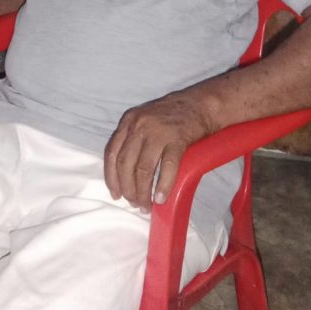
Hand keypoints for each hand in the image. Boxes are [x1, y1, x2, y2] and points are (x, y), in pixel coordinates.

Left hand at [103, 93, 213, 210]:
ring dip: (143, 192)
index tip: (115, 194)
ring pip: (143, 169)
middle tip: (135, 204)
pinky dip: (162, 186)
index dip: (111, 177)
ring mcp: (158, 132)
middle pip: (126, 164)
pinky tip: (161, 198)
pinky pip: (167, 167)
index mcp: (129, 121)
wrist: (199, 104)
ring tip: (146, 206)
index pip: (112, 152)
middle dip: (128, 189)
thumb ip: (132, 138)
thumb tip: (124, 175)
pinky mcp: (177, 139)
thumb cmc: (170, 116)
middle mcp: (140, 125)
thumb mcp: (143, 119)